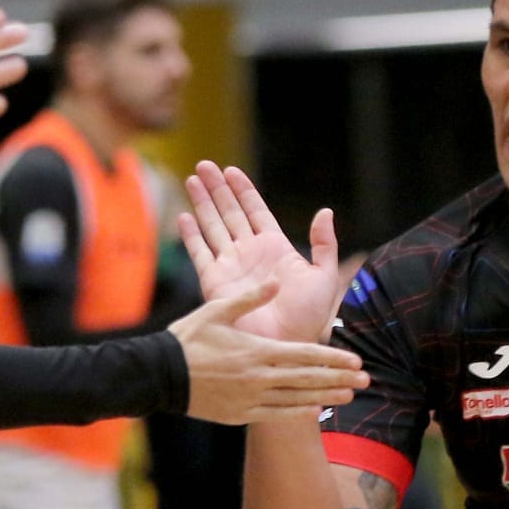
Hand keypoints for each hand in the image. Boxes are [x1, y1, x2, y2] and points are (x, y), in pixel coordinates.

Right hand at [168, 282, 368, 422]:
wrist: (159, 375)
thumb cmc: (188, 338)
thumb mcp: (217, 309)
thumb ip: (250, 297)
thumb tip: (276, 280)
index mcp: (257, 351)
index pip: (304, 356)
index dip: (333, 359)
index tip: (356, 361)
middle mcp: (258, 377)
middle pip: (307, 380)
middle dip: (339, 379)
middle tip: (366, 381)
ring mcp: (250, 399)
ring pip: (296, 400)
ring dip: (324, 397)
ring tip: (349, 396)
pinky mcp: (239, 414)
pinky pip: (275, 414)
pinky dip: (297, 412)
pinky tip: (314, 410)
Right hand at [181, 161, 343, 343]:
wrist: (285, 344)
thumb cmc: (308, 317)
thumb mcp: (324, 276)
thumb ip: (324, 244)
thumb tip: (325, 212)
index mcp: (275, 247)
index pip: (255, 210)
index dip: (243, 189)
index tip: (231, 170)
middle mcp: (249, 252)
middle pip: (229, 212)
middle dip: (217, 188)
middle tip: (204, 165)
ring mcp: (230, 265)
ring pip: (212, 225)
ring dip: (202, 203)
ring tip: (192, 179)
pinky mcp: (215, 281)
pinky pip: (200, 252)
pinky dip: (191, 235)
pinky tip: (184, 217)